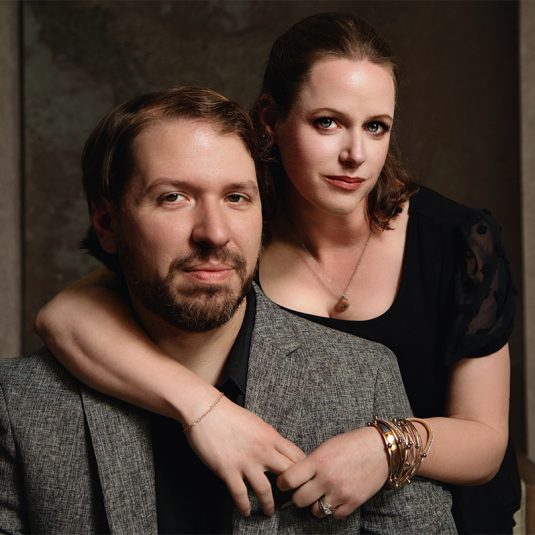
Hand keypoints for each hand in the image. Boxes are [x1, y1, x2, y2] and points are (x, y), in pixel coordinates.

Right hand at [185, 395, 304, 516]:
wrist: (206, 409)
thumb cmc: (229, 414)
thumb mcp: (257, 423)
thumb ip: (268, 438)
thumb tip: (276, 450)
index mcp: (271, 436)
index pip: (296, 456)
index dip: (303, 470)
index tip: (302, 479)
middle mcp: (262, 450)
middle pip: (287, 474)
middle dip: (291, 489)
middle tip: (290, 498)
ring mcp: (246, 461)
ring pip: (265, 490)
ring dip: (268, 504)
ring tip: (269, 511)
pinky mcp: (228, 470)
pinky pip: (240, 494)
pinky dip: (244, 506)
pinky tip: (245, 511)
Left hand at [276, 426, 387, 518]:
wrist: (380, 449)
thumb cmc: (351, 444)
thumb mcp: (326, 447)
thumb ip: (311, 463)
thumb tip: (295, 476)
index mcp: (318, 461)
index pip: (289, 479)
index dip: (282, 483)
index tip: (284, 483)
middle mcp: (327, 478)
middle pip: (299, 500)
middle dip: (298, 496)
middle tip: (301, 491)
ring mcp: (341, 492)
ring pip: (316, 511)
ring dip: (315, 505)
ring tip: (320, 495)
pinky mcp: (353, 502)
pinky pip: (334, 515)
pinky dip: (333, 509)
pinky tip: (335, 498)